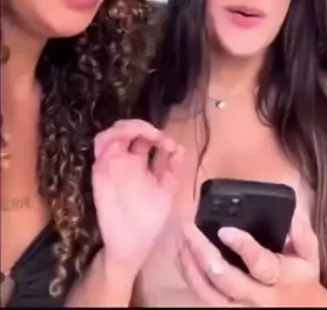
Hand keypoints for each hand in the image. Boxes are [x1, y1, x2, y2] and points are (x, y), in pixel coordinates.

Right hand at [92, 119, 182, 276]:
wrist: (132, 246)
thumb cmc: (150, 222)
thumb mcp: (168, 192)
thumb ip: (173, 170)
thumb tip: (179, 148)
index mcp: (142, 165)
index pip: (146, 138)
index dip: (158, 135)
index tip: (170, 145)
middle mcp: (126, 161)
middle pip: (130, 131)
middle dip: (144, 126)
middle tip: (157, 136)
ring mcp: (112, 164)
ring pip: (114, 133)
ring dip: (129, 127)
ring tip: (146, 134)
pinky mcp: (101, 170)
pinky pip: (101, 144)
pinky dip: (114, 135)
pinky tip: (132, 138)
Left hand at [177, 209, 326, 306]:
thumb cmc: (304, 285)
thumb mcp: (311, 259)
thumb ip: (303, 236)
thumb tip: (293, 216)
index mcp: (280, 279)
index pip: (260, 264)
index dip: (242, 246)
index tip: (225, 230)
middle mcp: (257, 298)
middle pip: (226, 280)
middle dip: (204, 254)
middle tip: (189, 229)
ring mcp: (240, 309)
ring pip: (209, 294)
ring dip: (191, 266)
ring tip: (181, 240)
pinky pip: (203, 299)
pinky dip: (190, 277)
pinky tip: (182, 257)